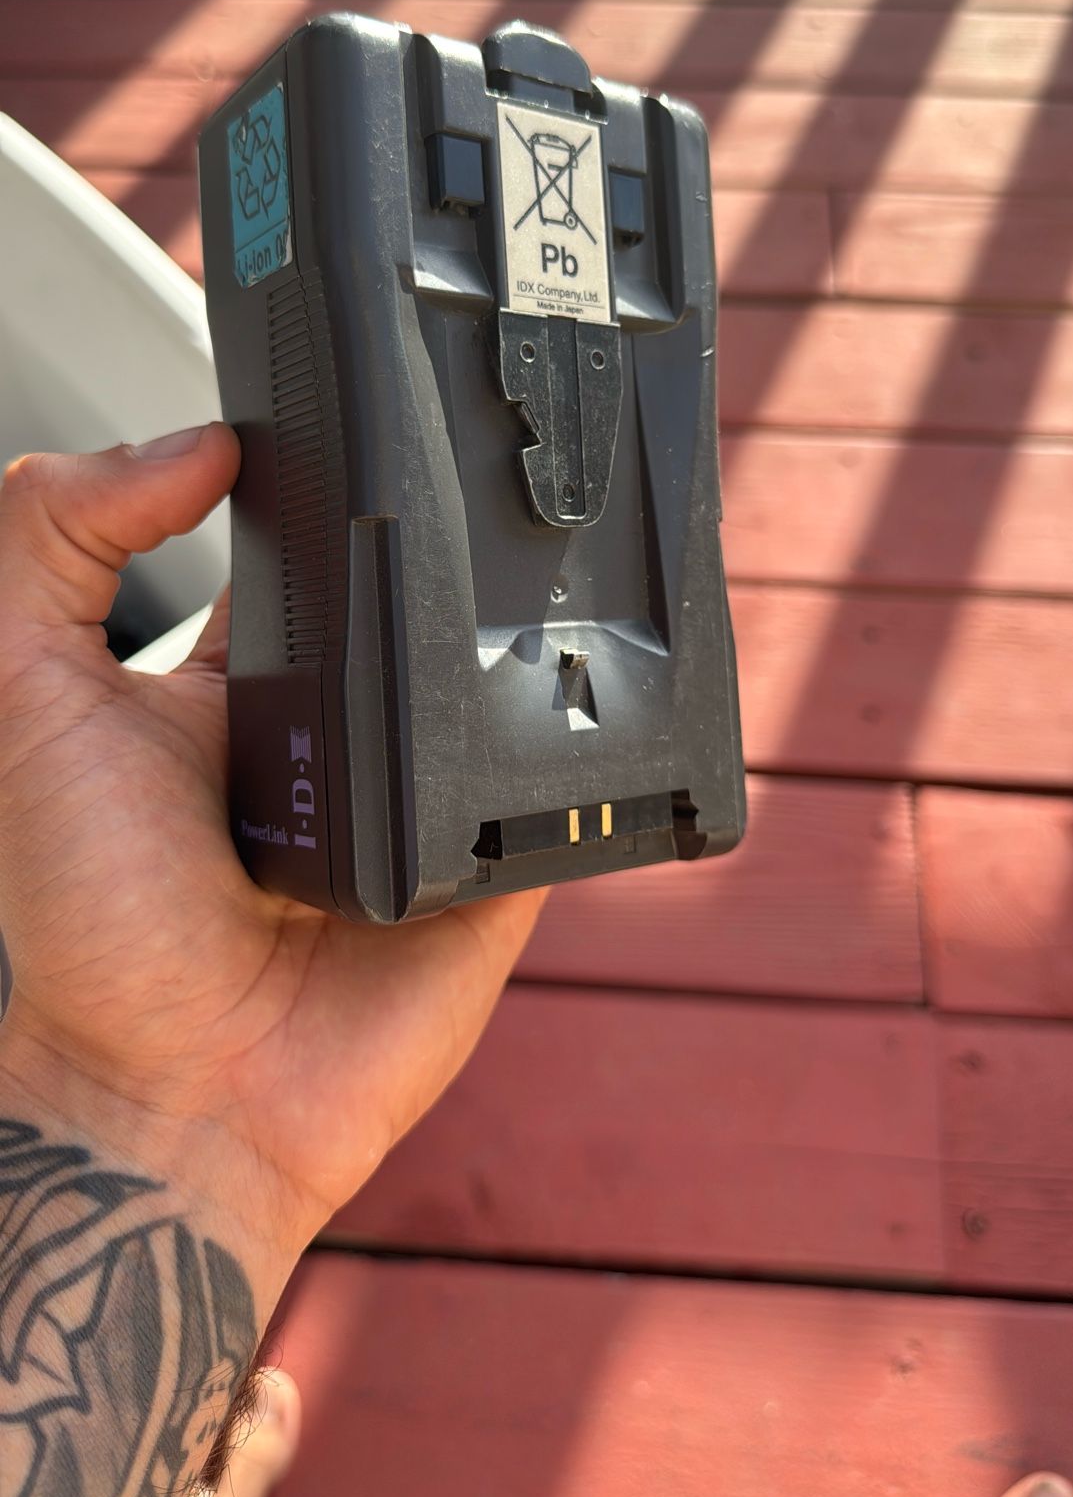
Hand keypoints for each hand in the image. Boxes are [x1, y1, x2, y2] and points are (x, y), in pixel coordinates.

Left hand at [0, 426, 544, 1285]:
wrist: (175, 1097)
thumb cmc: (86, 916)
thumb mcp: (18, 693)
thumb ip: (52, 538)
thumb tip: (201, 443)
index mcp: (237, 678)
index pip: (304, 548)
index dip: (325, 479)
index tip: (360, 399)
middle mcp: (337, 728)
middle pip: (417, 598)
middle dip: (445, 544)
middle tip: (470, 479)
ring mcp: (424, 797)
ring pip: (504, 679)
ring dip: (523, 633)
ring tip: (537, 573)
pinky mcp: (498, 866)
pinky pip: (563, 788)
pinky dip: (580, 746)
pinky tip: (592, 693)